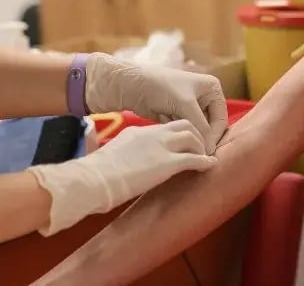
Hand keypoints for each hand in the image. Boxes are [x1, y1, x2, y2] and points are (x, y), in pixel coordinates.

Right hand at [27, 120, 216, 235]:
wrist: (92, 179)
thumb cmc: (94, 175)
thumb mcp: (111, 157)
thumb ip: (123, 157)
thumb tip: (120, 168)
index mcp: (138, 132)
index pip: (164, 127)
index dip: (177, 135)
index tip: (183, 144)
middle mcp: (153, 135)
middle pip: (184, 125)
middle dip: (196, 135)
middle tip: (201, 148)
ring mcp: (162, 147)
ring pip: (193, 137)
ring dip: (202, 147)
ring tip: (206, 157)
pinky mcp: (168, 163)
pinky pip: (195, 159)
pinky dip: (205, 162)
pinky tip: (211, 166)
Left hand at [84, 53, 227, 152]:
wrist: (132, 84)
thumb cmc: (161, 87)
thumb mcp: (185, 105)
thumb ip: (200, 127)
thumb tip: (209, 151)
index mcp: (212, 89)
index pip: (220, 119)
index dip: (214, 137)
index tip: (205, 154)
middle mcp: (205, 97)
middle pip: (210, 126)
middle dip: (201, 139)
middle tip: (194, 155)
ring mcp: (191, 107)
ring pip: (196, 131)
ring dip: (188, 138)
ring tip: (182, 149)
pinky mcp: (177, 115)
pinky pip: (184, 131)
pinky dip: (178, 136)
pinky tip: (173, 143)